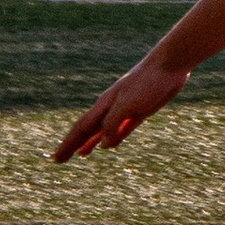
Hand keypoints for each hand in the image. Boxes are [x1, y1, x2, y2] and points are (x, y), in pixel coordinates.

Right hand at [54, 53, 192, 161]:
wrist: (168, 64)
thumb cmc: (148, 82)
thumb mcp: (129, 105)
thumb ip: (114, 123)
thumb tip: (103, 144)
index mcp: (104, 105)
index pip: (81, 129)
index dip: (68, 145)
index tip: (56, 159)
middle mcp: (109, 107)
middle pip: (87, 131)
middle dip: (73, 145)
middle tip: (59, 160)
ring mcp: (123, 109)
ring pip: (102, 130)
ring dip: (91, 142)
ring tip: (81, 154)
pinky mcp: (139, 111)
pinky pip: (121, 129)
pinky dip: (112, 138)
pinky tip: (109, 144)